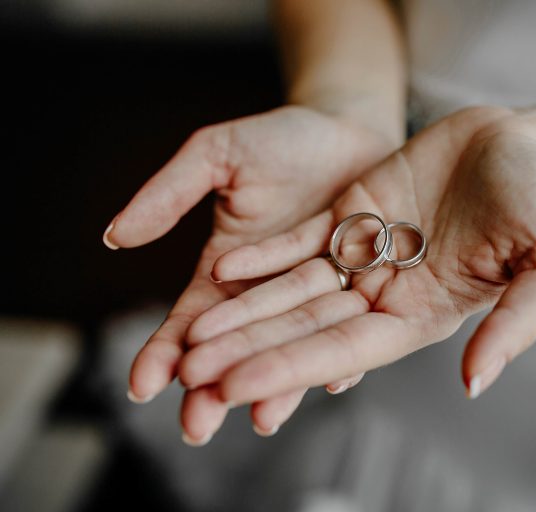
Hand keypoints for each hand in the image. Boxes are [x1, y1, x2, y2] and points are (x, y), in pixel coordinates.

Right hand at [103, 106, 394, 443]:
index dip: (165, 351)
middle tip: (196, 427)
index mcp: (227, 272)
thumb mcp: (218, 156)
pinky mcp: (360, 290)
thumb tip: (114, 236)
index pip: (190, 321)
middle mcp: (268, 295)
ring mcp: (314, 296)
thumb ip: (170, 194)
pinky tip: (333, 381)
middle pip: (238, 350)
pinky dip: (341, 354)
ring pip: (291, 349)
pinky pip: (348, 328)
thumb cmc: (281, 139)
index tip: (142, 384)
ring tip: (260, 418)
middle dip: (214, 388)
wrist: (348, 128)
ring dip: (276, 385)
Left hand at [179, 106, 535, 434]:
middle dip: (250, 350)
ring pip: (295, 289)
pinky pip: (302, 240)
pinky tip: (222, 272)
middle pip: (307, 328)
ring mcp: (368, 253)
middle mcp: (388, 292)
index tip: (236, 388)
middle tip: (192, 373)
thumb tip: (474, 383)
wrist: (523, 140)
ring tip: (191, 336)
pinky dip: (264, 256)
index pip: (347, 350)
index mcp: (424, 314)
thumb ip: (517, 323)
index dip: (291, 369)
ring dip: (244, 311)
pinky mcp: (355, 214)